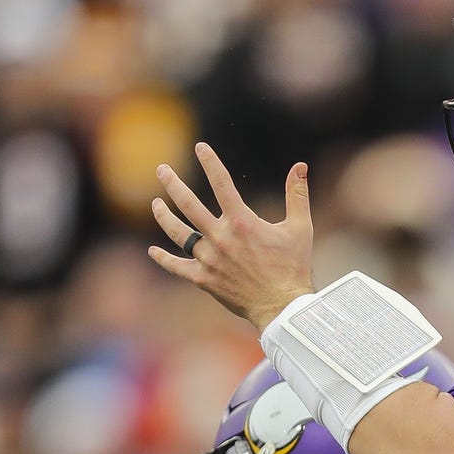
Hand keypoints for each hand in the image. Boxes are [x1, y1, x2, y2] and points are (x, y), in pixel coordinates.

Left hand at [148, 142, 314, 332]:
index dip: (210, 162)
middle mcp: (220, 237)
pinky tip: (153, 250)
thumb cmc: (293, 265)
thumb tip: (300, 166)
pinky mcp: (203, 279)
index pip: (222, 183)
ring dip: (164, 216)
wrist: (282, 305)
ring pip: (178, 233)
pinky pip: (177, 266)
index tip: (200, 147)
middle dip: (173, 184)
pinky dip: (164, 258)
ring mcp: (209, 259)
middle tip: (161, 170)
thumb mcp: (301, 227)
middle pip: (189, 204)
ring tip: (155, 203)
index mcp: (242, 222)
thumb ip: (297, 194)